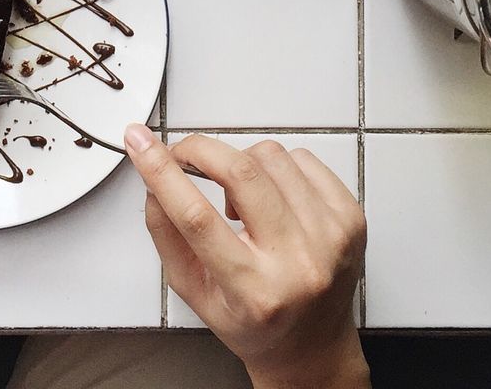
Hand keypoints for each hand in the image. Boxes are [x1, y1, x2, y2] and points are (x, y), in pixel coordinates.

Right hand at [125, 125, 369, 388]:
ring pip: (270, 156)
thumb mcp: (194, 292)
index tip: (140, 143)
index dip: (162, 172)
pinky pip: (303, 159)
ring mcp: (331, 238)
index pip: (197, 218)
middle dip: (201, 150)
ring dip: (242, 165)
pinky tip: (273, 198)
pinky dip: (278, 168)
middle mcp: (299, 264)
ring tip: (241, 201)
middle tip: (185, 155)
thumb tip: (153, 176)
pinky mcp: (351, 218)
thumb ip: (167, 233)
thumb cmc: (253, 322)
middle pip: (240, 174)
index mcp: (254, 292)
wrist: (313, 347)